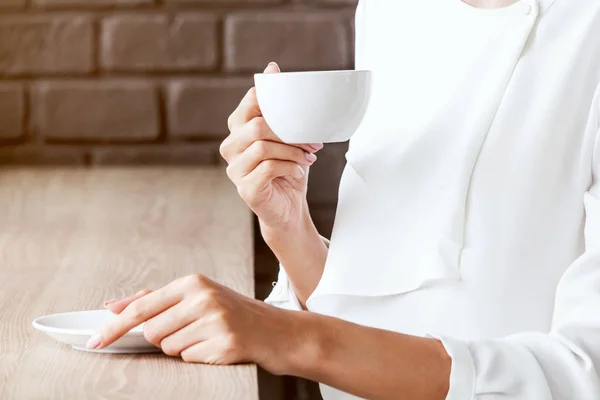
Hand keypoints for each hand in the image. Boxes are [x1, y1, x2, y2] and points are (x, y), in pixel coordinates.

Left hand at [91, 275, 302, 374]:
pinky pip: (189, 360)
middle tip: (191, 330)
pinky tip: (217, 347)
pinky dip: (199, 358)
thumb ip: (154, 300)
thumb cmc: (233, 314)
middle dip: (164, 337)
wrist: (277, 331)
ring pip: (168, 348)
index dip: (113, 327)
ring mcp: (215, 321)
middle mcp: (203, 298)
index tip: (94, 341)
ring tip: (207, 337)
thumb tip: (113, 305)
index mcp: (193, 283)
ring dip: (183, 348)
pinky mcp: (225, 345)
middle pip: (151, 332)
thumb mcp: (197, 297)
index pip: (141, 308)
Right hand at [220, 62, 323, 231]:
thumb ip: (279, 108)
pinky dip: (290, 167)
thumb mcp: (286, 136)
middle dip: (290, 132)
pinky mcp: (245, 189)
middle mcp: (231, 147)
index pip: (251, 101)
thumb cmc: (287, 170)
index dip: (274, 99)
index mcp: (238, 128)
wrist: (288, 209)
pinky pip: (268, 168)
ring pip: (263, 147)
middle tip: (312, 142)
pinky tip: (299, 170)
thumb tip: (272, 68)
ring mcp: (235, 169)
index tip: (297, 107)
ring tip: (308, 157)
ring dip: (293, 151)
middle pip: (257, 125)